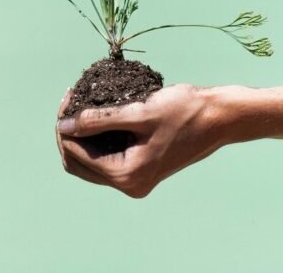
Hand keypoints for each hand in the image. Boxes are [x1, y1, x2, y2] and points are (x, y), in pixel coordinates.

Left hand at [56, 84, 225, 197]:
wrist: (219, 118)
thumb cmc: (184, 112)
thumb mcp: (138, 112)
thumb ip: (97, 120)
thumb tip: (63, 125)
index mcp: (127, 175)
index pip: (77, 155)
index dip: (65, 127)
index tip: (67, 98)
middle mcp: (129, 184)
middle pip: (79, 163)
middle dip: (69, 132)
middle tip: (70, 100)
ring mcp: (135, 178)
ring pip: (90, 161)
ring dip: (81, 135)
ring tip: (79, 104)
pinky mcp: (141, 167)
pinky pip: (106, 156)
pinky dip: (96, 137)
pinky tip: (96, 114)